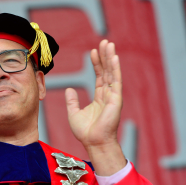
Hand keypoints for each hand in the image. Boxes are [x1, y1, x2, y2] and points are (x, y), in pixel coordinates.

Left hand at [65, 40, 125, 174]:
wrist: (93, 142)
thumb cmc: (85, 132)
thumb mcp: (74, 113)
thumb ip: (72, 100)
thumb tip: (69, 89)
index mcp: (99, 97)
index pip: (99, 76)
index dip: (96, 64)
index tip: (92, 52)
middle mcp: (107, 95)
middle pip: (106, 71)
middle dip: (105, 56)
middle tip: (104, 42)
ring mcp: (113, 96)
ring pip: (112, 72)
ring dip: (110, 58)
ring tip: (109, 44)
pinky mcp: (116, 99)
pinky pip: (115, 80)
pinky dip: (114, 68)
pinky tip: (113, 57)